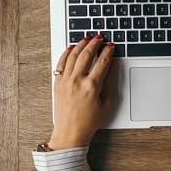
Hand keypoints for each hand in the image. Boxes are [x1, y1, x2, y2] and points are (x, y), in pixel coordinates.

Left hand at [49, 35, 115, 149]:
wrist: (70, 132)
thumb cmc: (89, 122)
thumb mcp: (107, 103)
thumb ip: (110, 82)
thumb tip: (112, 66)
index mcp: (92, 86)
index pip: (102, 62)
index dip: (108, 51)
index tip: (111, 46)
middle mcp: (77, 81)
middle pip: (87, 54)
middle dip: (95, 43)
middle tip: (100, 37)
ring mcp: (66, 81)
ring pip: (73, 55)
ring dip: (81, 44)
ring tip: (87, 38)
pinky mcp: (58, 83)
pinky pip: (61, 63)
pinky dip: (66, 53)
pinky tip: (71, 48)